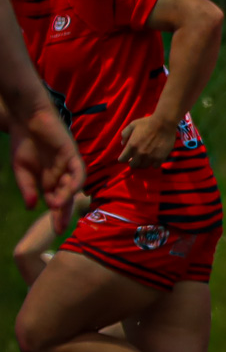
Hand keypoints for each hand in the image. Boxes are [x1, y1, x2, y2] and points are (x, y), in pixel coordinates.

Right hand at [11, 105, 83, 231]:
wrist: (26, 120)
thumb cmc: (24, 143)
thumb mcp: (22, 170)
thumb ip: (28, 188)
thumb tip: (32, 207)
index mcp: (49, 181)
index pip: (56, 202)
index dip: (57, 216)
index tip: (55, 232)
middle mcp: (61, 175)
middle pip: (66, 197)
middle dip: (64, 212)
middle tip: (60, 228)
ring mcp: (67, 164)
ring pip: (72, 185)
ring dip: (66, 196)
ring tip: (58, 206)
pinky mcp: (71, 153)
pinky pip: (77, 169)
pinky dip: (75, 179)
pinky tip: (72, 188)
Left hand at [118, 113, 179, 167]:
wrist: (164, 123)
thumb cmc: (147, 122)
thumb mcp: (132, 125)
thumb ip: (125, 134)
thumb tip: (123, 143)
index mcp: (131, 146)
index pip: (122, 159)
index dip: (124, 158)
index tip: (127, 156)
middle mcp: (140, 153)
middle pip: (133, 165)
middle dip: (133, 162)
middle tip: (137, 158)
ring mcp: (150, 157)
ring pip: (144, 166)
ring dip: (144, 163)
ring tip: (146, 158)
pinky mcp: (160, 158)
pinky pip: (155, 166)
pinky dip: (154, 163)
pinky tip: (155, 158)